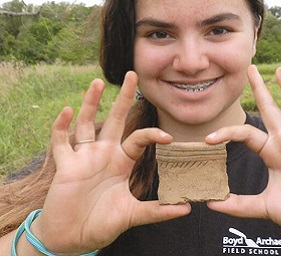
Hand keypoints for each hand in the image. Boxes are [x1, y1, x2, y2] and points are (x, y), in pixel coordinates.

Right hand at [33, 72, 189, 254]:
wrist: (72, 238)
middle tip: (132, 75)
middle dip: (123, 98)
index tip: (169, 137)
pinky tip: (67, 110)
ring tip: (98, 82)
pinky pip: (60, 142)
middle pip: (115, 120)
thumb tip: (187, 208)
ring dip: (90, 103)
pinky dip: (61, 127)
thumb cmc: (102, 224)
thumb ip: (157, 211)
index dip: (152, 135)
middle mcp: (104, 155)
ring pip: (87, 124)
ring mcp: (83, 158)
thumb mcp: (133, 215)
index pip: (139, 139)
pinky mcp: (65, 166)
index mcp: (122, 163)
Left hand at [206, 65, 280, 248]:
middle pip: (271, 110)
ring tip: (280, 70)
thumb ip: (239, 205)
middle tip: (249, 68)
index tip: (208, 139)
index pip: (246, 133)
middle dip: (261, 89)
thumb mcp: (264, 207)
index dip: (227, 132)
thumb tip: (210, 203)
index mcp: (272, 153)